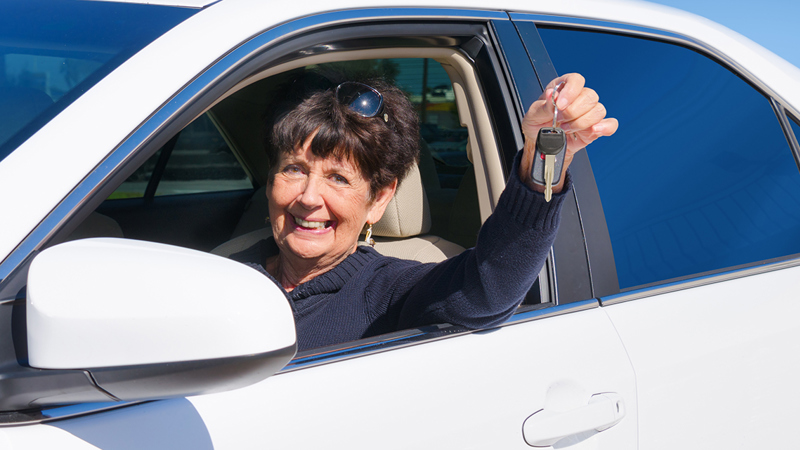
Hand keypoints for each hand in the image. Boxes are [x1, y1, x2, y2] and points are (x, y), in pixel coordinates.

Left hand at [519, 73, 617, 193]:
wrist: (542, 144)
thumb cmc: (537, 125)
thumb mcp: (532, 115)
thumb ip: (542, 107)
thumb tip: (552, 96)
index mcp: (563, 88)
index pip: (576, 80)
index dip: (571, 91)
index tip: (560, 105)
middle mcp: (579, 98)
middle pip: (590, 96)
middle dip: (573, 111)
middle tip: (559, 120)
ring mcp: (589, 113)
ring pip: (598, 110)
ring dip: (581, 122)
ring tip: (566, 129)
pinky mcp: (595, 128)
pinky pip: (610, 124)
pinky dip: (605, 127)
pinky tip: (593, 131)